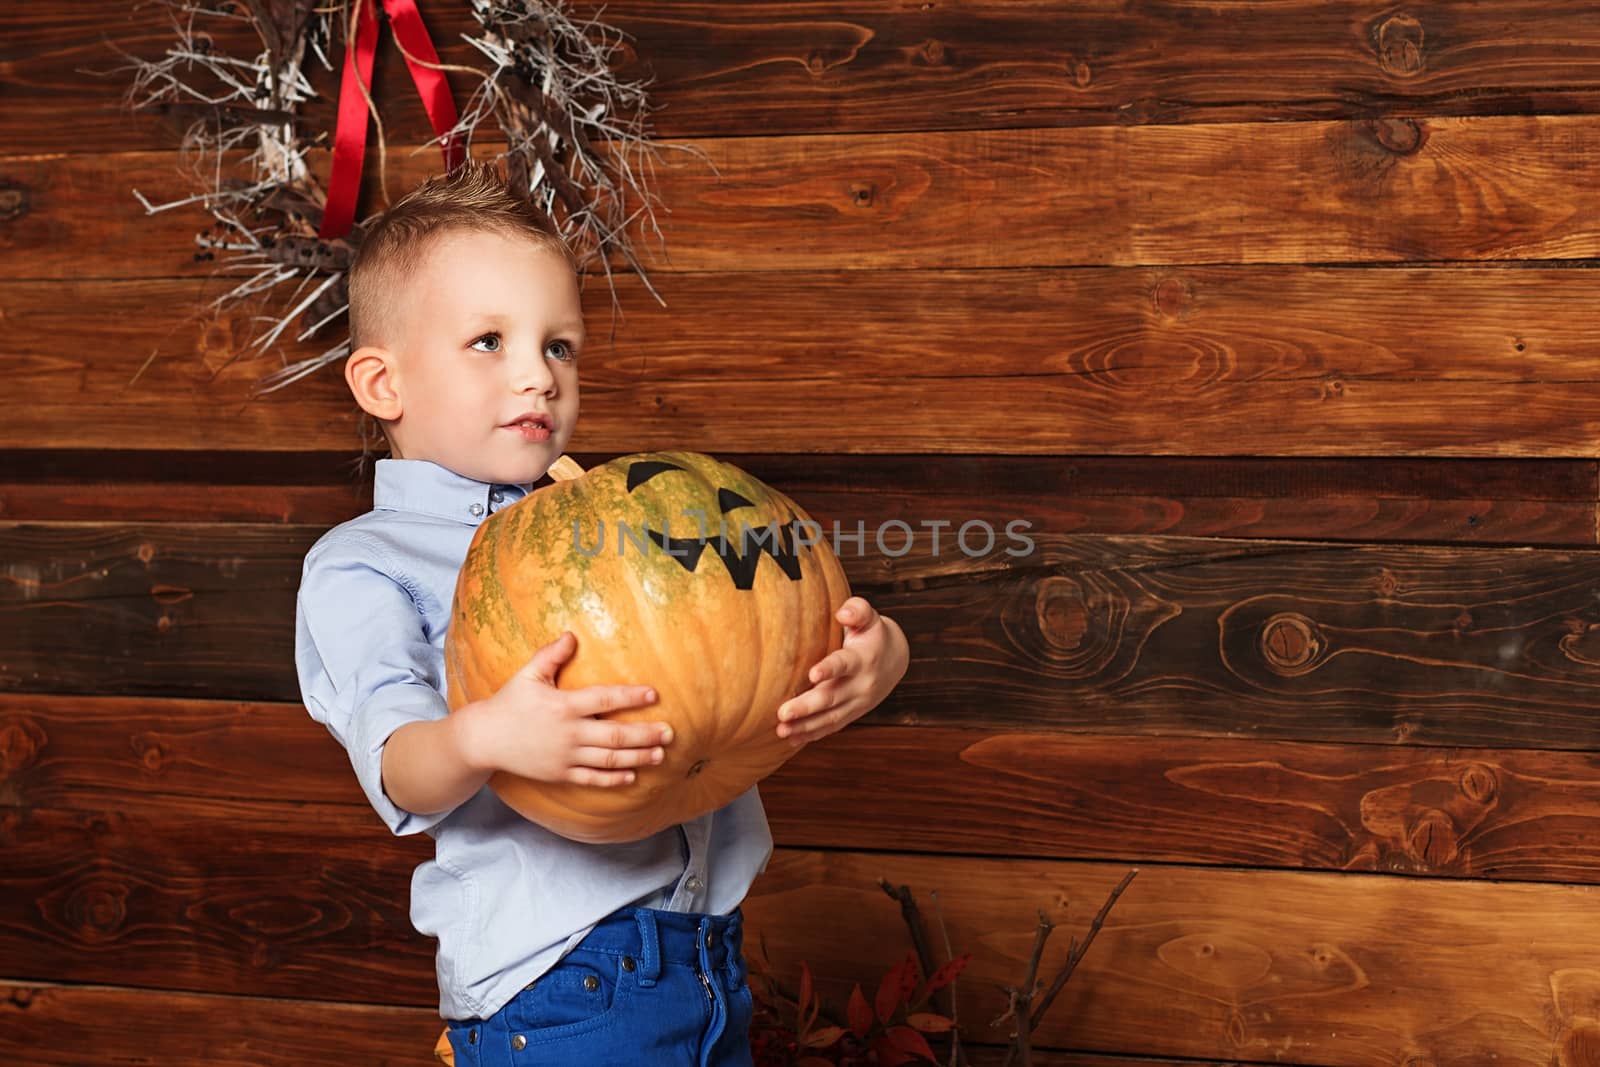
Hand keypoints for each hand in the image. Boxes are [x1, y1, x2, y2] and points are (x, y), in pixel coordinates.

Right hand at [455, 631, 671, 786]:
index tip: (654, 695)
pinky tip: (632, 777)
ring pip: (609, 760)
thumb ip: (551, 655)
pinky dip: (613, 779)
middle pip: (615, 735)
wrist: (484, 739)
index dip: (631, 697)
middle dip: (645, 734)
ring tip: (660, 754)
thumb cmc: (508, 702)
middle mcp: (569, 733)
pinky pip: (591, 779)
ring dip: (637, 758)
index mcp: (564, 706)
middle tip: (670, 732)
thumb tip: (572, 636)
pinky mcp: (560, 774)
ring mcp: (565, 757)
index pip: (605, 700)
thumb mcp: (527, 675)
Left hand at [775, 596, 908, 746]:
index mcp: (863, 659)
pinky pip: (832, 727)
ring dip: (805, 726)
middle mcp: (861, 684)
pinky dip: (812, 734)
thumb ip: (858, 610)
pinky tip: (791, 738)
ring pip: (831, 718)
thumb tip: (843, 613)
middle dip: (807, 707)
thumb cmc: (872, 633)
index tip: (813, 674)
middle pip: (832, 697)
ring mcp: (858, 703)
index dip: (829, 669)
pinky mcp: (852, 713)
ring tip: (781, 730)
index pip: (844, 664)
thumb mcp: (870, 617)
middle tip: (782, 713)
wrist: (894, 659)